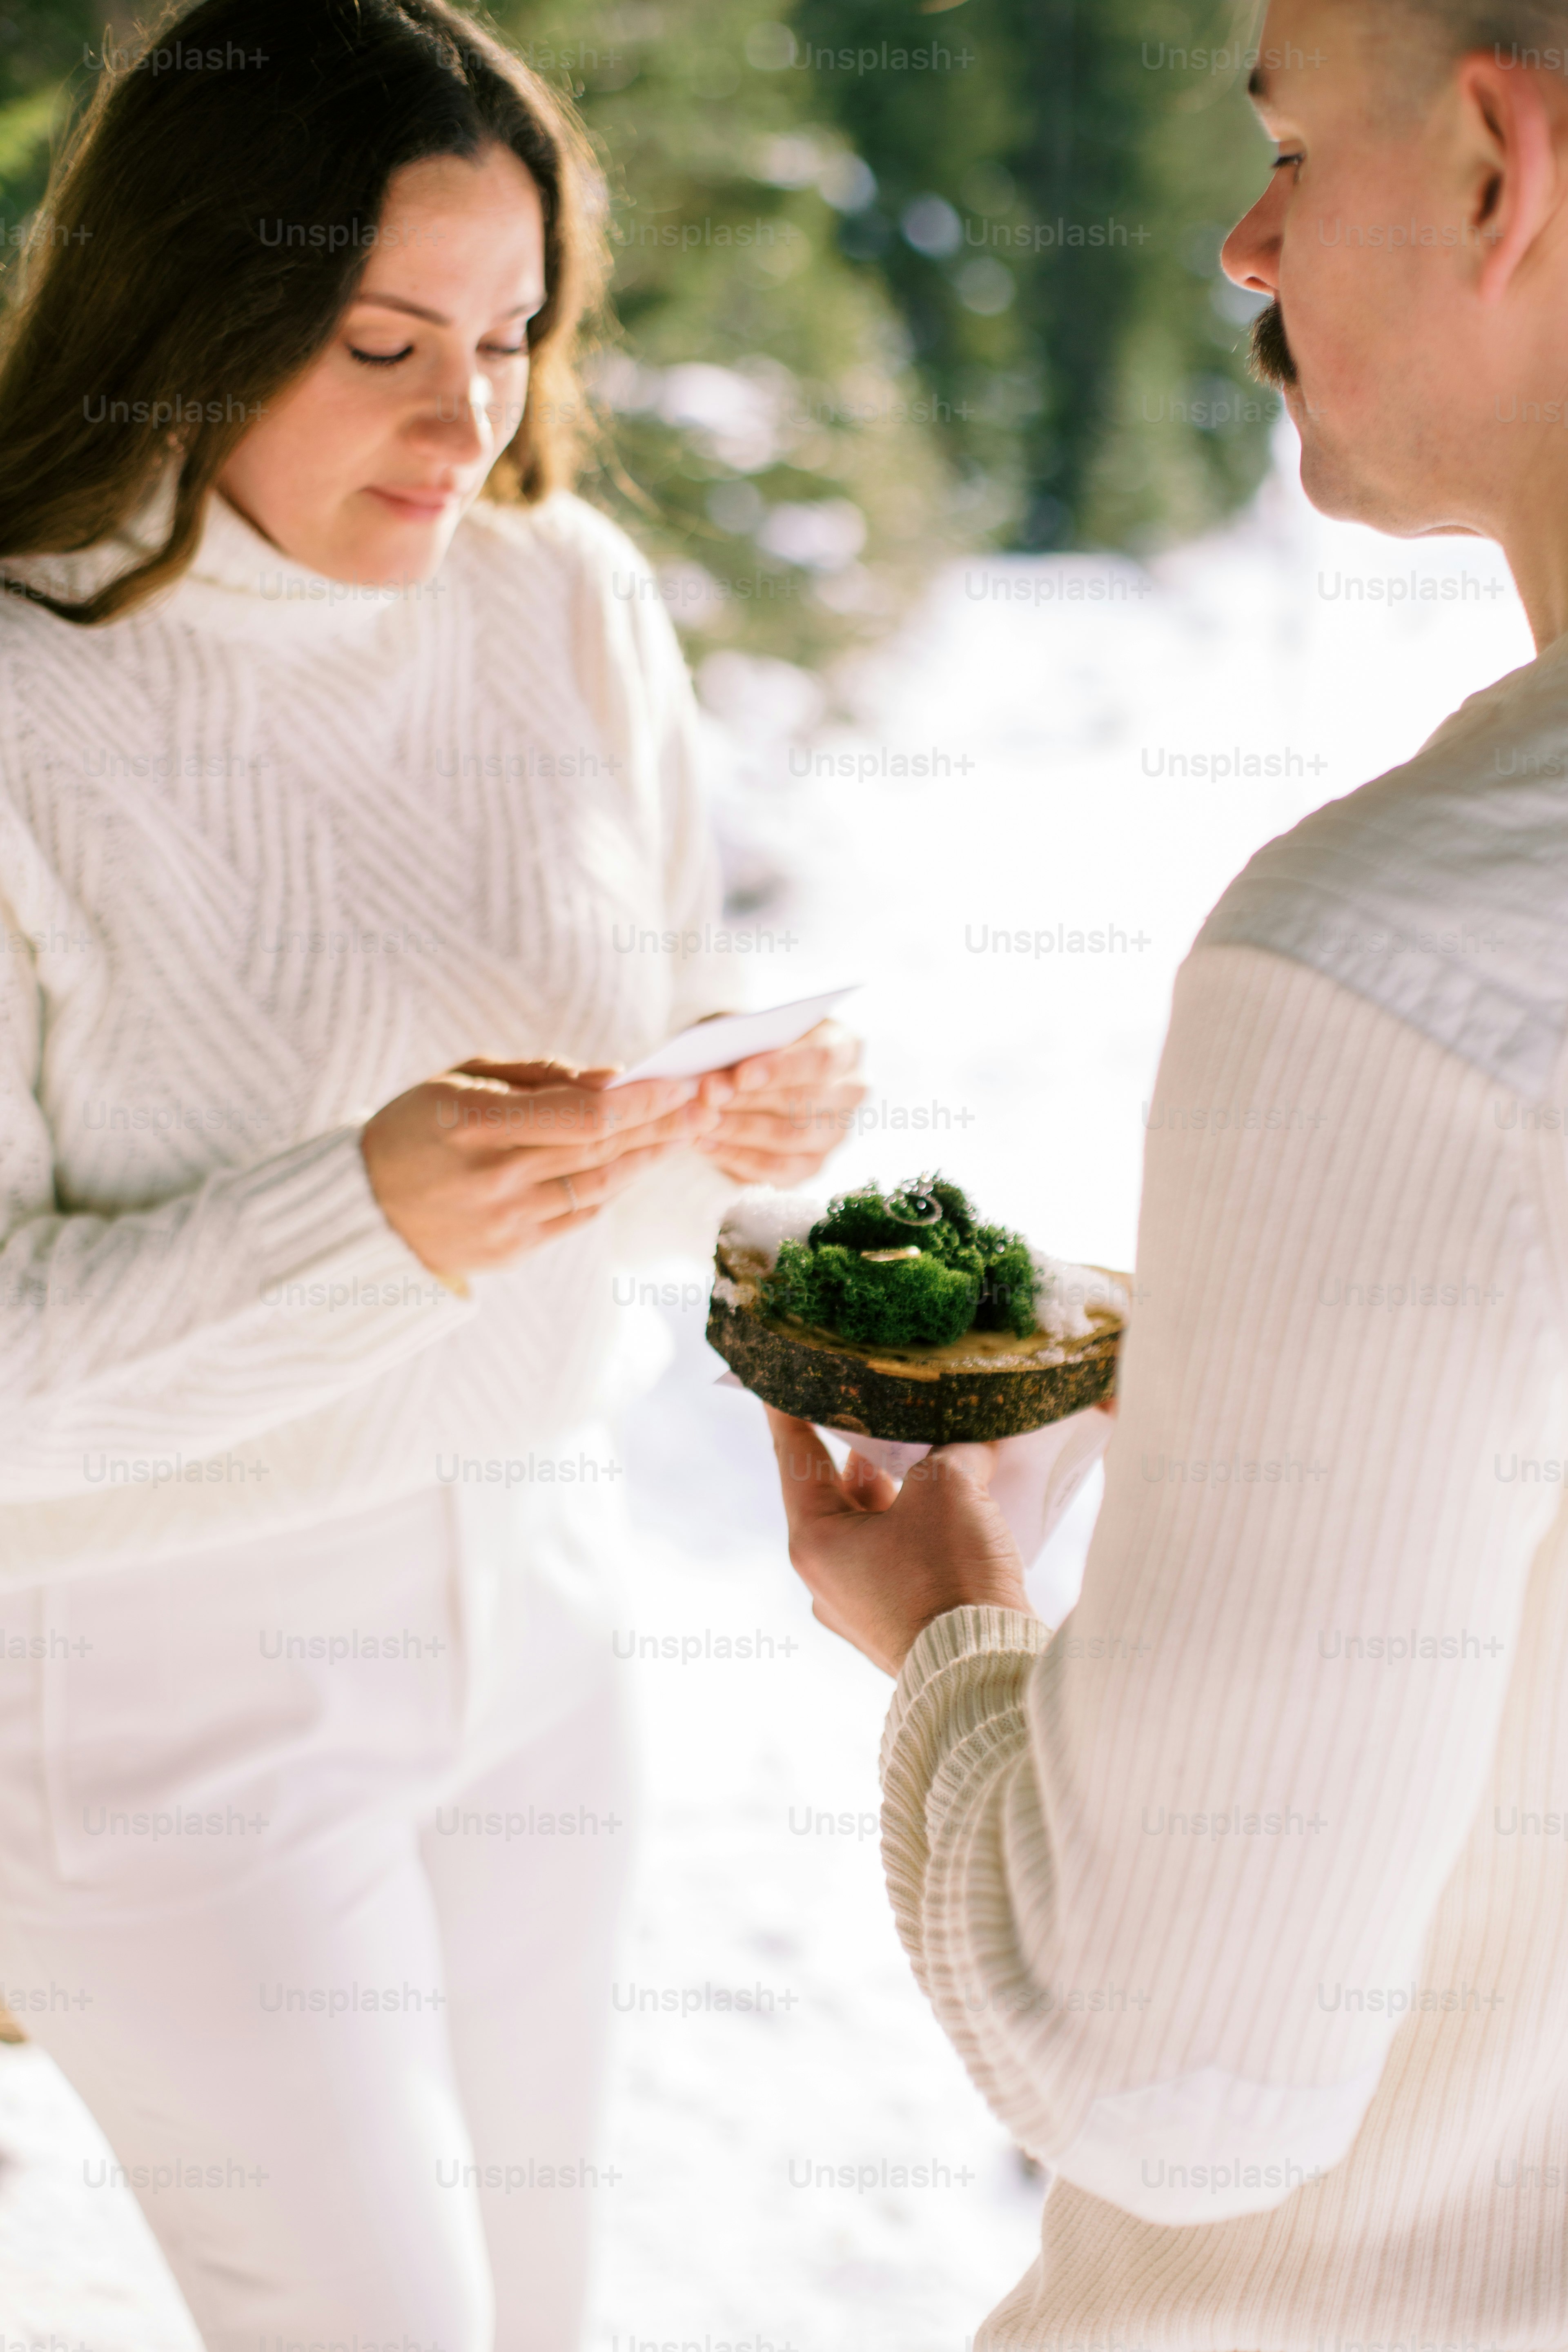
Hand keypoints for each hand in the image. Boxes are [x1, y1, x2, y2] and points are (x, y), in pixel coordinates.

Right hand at [361, 1057, 720, 1279]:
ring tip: (690, 1129)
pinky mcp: (514, 1251)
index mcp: (474, 1125)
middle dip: (663, 1123)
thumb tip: (614, 1077)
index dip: (640, 1100)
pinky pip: (582, 1214)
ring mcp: (506, 1221)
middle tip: (710, 1100)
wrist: (365, 1210)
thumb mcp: (463, 1078)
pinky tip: (642, 1161)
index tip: (682, 1081)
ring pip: (601, 1186)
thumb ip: (540, 1076)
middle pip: (602, 1149)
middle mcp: (493, 1178)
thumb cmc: (419, 1126)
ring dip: (652, 1156)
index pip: (582, 1115)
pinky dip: (616, 1185)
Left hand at [695, 1020, 866, 1185]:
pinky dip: (736, 1156)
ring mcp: (836, 1133)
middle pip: (804, 1102)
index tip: (740, 1075)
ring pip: (790, 1138)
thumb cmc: (759, 1044)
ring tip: (698, 1120)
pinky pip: (776, 1169)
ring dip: (737, 1129)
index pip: (821, 1060)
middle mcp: (851, 1091)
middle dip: (748, 1100)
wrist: (762, 1075)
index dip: (781, 1069)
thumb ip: (739, 1046)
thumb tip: (709, 1081)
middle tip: (705, 1096)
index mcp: (845, 1047)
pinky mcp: (813, 1165)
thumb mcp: (752, 1033)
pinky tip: (705, 1143)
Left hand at [765, 1409, 1032, 1675]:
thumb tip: (966, 1449)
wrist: (985, 1669)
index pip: (795, 1458)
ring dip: (902, 1491)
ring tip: (929, 1449)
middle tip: (874, 1406)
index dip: (790, 1412)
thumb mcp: (948, 1489)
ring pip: (875, 1529)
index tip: (777, 1380)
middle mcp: (828, 1578)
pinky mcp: (900, 1624)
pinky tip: (959, 1505)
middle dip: (863, 1450)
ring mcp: (862, 1607)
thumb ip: (951, 1454)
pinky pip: (902, 1560)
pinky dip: (923, 1528)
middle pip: (837, 1495)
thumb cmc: (949, 1575)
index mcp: (815, 1541)